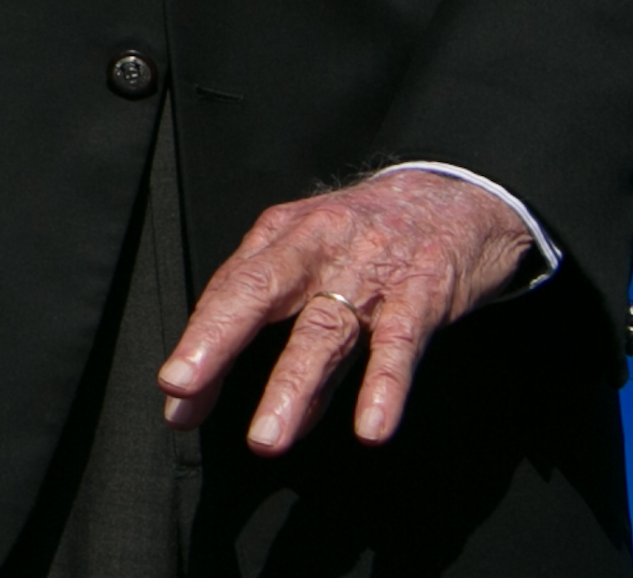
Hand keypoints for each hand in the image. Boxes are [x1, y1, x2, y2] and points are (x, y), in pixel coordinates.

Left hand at [158, 169, 540, 453]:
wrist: (458, 195)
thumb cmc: (367, 233)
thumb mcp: (308, 247)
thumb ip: (269, 312)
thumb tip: (230, 376)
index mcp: (282, 236)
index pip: (229, 289)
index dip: (199, 339)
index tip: (175, 392)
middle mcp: (318, 249)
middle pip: (258, 294)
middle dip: (217, 343)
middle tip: (184, 390)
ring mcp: (370, 273)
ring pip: (324, 331)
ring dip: (293, 388)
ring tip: (267, 437)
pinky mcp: (423, 295)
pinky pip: (400, 345)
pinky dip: (385, 387)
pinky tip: (370, 427)